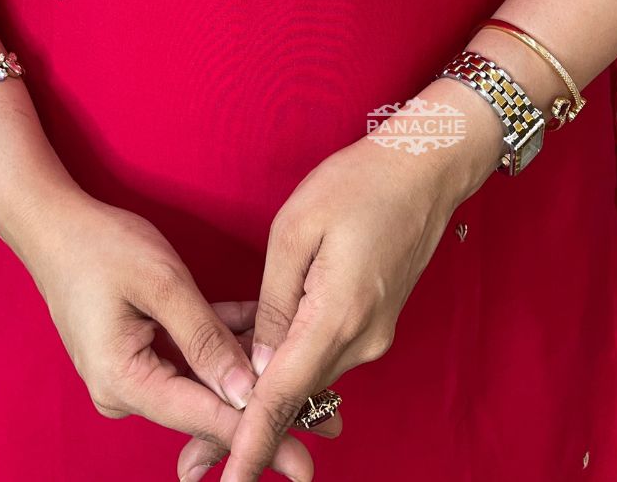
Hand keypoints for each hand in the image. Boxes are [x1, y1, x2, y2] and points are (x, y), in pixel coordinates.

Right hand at [26, 192, 317, 479]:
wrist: (52, 222)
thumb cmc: (101, 245)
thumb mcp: (162, 284)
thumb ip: (206, 339)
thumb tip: (249, 390)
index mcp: (123, 380)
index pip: (203, 414)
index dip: (258, 431)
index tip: (303, 456)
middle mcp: (124, 389)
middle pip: (206, 405)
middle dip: (265, 408)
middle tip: (326, 427)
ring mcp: (131, 371)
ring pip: (204, 379)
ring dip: (251, 373)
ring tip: (314, 389)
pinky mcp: (138, 350)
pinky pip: (189, 355)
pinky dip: (225, 344)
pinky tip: (268, 337)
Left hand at [218, 118, 491, 481]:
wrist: (425, 167)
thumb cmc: (357, 183)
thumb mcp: (296, 230)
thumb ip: (275, 304)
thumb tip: (260, 367)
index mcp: (338, 316)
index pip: (284, 396)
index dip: (251, 444)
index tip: (226, 481)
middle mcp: (362, 340)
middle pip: (294, 399)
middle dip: (245, 433)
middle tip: (191, 464)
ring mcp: (373, 334)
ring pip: (308, 380)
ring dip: (266, 400)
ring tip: (213, 427)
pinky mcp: (374, 322)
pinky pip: (324, 356)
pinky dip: (289, 368)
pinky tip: (255, 366)